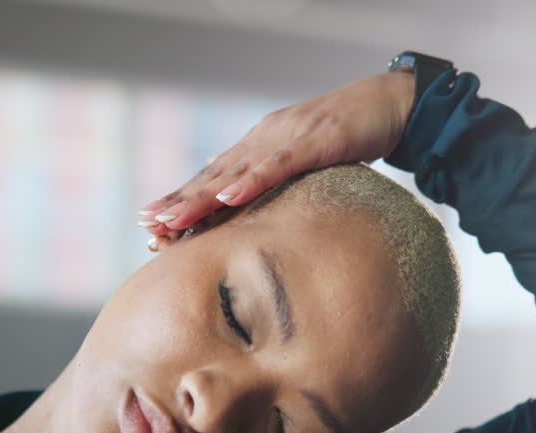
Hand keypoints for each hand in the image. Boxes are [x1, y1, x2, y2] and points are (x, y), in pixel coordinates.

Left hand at [139, 70, 416, 248]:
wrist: (387, 104)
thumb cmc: (347, 134)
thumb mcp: (300, 157)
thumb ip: (266, 173)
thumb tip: (230, 187)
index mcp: (258, 148)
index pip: (214, 180)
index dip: (182, 200)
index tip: (152, 223)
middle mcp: (263, 141)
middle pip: (215, 178)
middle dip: (180, 203)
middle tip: (148, 225)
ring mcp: (285, 140)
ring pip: (237, 174)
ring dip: (203, 198)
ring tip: (173, 219)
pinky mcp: (313, 143)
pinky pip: (278, 166)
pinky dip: (252, 181)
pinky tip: (229, 196)